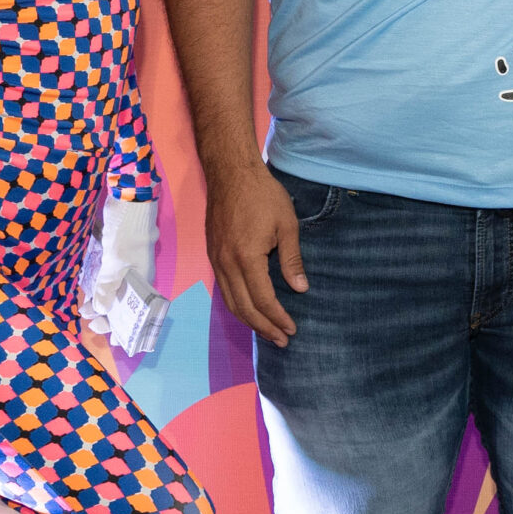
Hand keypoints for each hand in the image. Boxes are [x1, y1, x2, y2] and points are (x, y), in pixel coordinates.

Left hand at [82, 198, 158, 337]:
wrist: (129, 201)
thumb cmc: (128, 232)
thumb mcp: (118, 259)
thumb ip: (109, 285)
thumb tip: (101, 308)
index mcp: (143, 279)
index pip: (136, 310)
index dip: (124, 324)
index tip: (108, 335)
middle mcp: (136, 275)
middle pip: (125, 302)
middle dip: (110, 316)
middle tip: (92, 325)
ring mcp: (126, 265)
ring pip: (114, 290)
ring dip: (101, 302)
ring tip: (85, 312)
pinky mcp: (116, 255)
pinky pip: (107, 277)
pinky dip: (98, 287)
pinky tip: (88, 292)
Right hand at [205, 159, 305, 345]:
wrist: (231, 173)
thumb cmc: (264, 195)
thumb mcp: (287, 226)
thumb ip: (292, 260)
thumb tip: (300, 289)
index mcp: (247, 258)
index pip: (263, 299)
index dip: (278, 318)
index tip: (292, 329)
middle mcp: (226, 263)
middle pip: (243, 307)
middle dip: (263, 327)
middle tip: (282, 340)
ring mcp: (216, 259)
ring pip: (229, 300)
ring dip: (248, 320)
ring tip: (267, 331)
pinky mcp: (213, 254)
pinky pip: (223, 288)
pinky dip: (237, 304)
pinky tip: (250, 309)